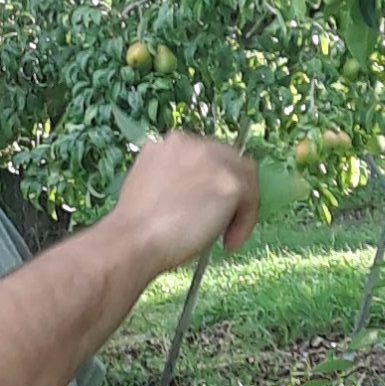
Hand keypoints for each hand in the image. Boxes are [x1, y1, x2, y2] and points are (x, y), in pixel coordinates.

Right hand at [109, 131, 258, 278]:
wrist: (133, 240)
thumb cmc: (135, 227)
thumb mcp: (152, 186)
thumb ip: (176, 179)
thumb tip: (199, 194)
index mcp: (170, 142)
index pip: (207, 155)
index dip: (211, 181)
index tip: (207, 206)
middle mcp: (193, 142)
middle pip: (230, 160)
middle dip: (229, 191)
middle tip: (222, 222)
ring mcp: (214, 159)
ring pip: (244, 178)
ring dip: (238, 209)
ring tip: (224, 237)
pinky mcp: (231, 181)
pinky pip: (251, 201)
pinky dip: (244, 224)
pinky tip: (228, 244)